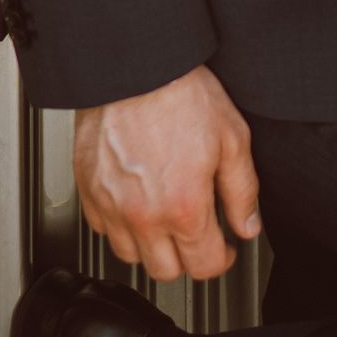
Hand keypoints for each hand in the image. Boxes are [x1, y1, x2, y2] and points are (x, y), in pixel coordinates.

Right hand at [74, 65, 261, 283]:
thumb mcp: (232, 137)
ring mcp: (111, 206)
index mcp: (183, 206)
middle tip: (195, 232)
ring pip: (131, 256)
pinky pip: (103, 229)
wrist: (135, 64)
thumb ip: (242, 191)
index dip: (221, 259)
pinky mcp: (88, 191)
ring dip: (150, 244)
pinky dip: (120, 224)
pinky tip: (136, 200)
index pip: (204, 266)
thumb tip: (247, 226)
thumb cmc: (180, 91)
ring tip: (164, 215)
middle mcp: (144, 216)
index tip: (223, 248)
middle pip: (166, 271)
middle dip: (186, 257)